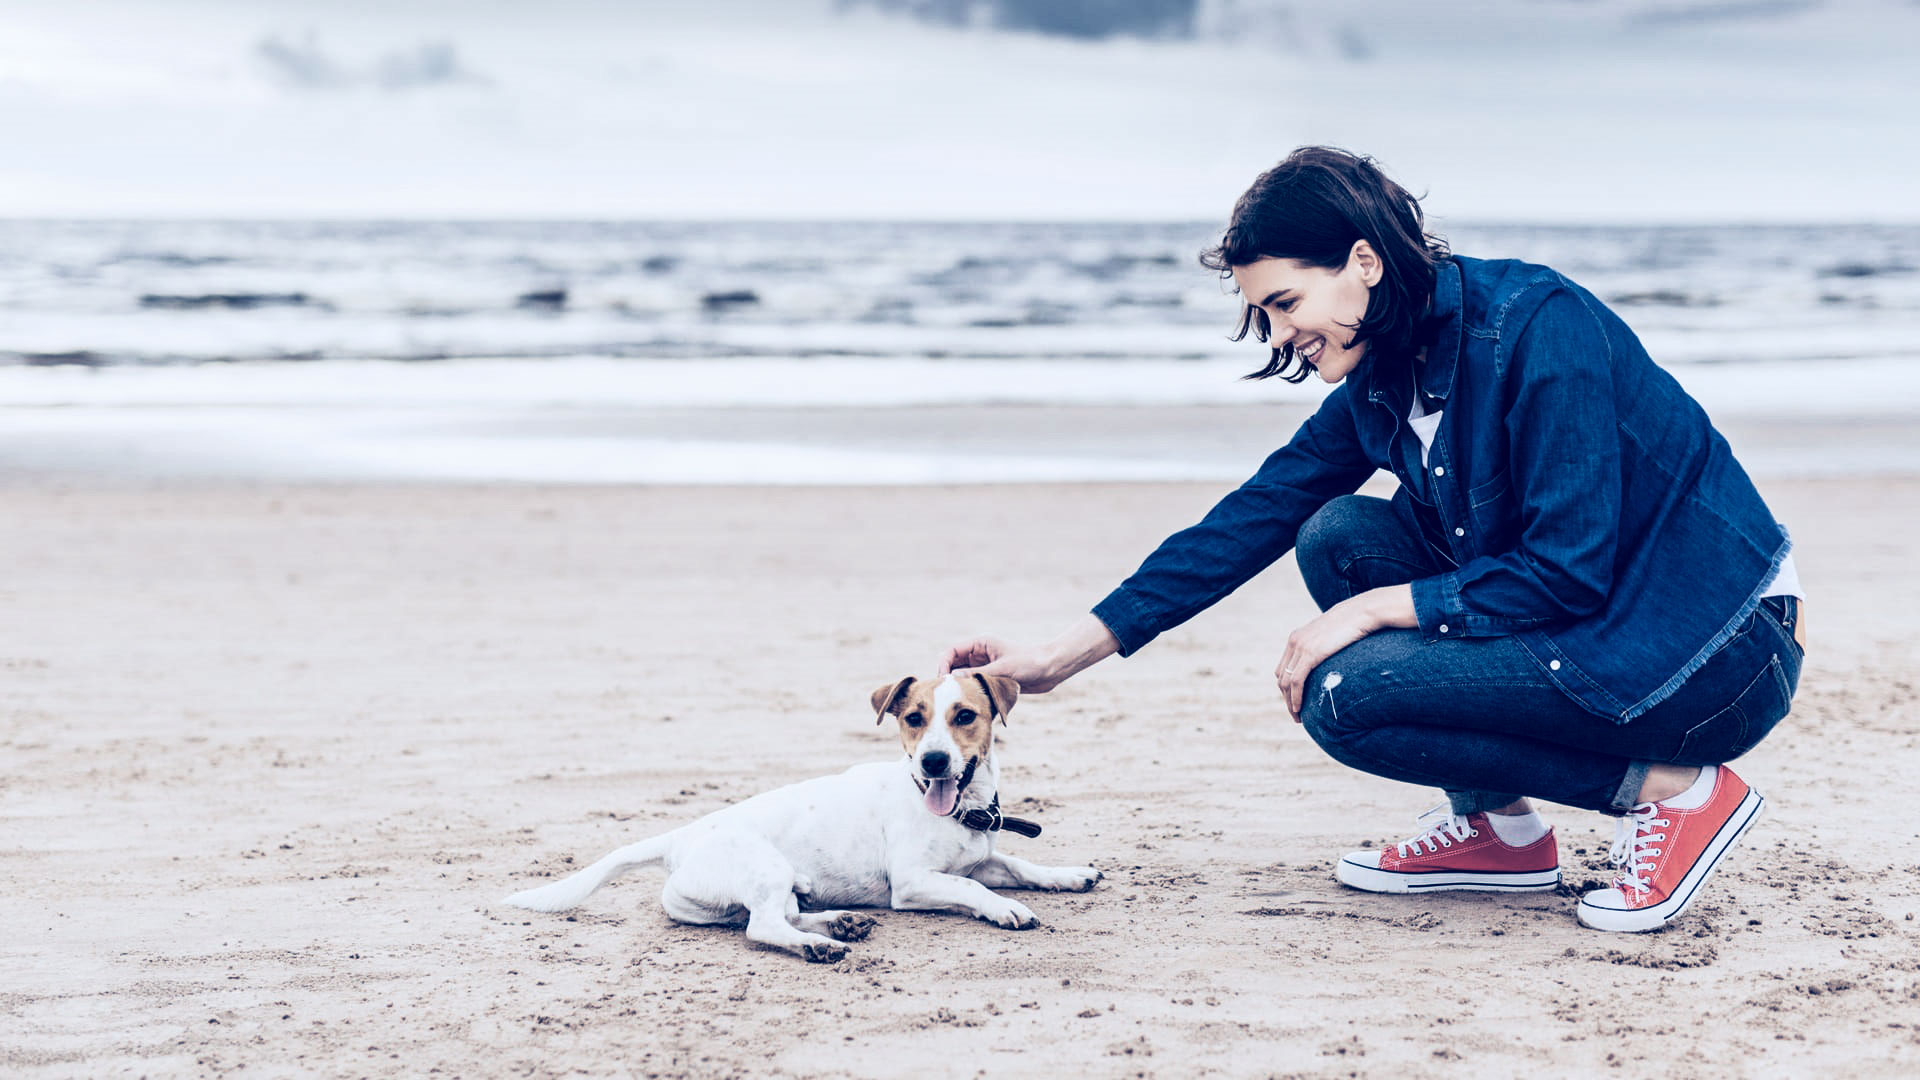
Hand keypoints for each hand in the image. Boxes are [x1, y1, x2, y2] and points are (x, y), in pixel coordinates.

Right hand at [939, 614, 1119, 695]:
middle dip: (949, 678)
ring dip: (961, 687)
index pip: (951, 651)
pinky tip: (971, 704)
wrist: (1050, 669)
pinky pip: (975, 685)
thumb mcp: (1002, 668)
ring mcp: (985, 667)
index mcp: (980, 644)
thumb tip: (954, 678)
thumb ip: (977, 674)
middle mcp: (980, 654)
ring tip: (958, 701)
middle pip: (954, 665)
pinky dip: (971, 693)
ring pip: (964, 677)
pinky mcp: (992, 679)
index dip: (943, 665)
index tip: (944, 681)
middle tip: (946, 695)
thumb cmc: (1029, 663)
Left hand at [1276, 596, 1380, 720]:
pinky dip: (1295, 697)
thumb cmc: (1353, 625)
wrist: (1362, 613)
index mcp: (1296, 638)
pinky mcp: (1310, 654)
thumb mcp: (1332, 637)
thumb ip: (1325, 648)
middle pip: (1281, 677)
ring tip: (1298, 717)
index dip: (1287, 688)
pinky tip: (1299, 708)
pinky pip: (1296, 681)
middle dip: (1286, 698)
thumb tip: (1330, 660)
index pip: (1283, 668)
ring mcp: (1301, 647)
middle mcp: (1294, 642)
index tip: (1296, 701)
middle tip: (1296, 714)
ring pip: (1286, 682)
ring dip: (1289, 702)